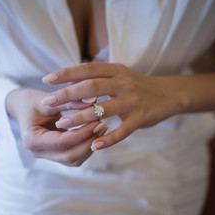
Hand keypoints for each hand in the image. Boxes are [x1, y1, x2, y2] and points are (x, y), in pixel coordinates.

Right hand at [6, 88, 107, 165]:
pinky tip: (95, 133)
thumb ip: (70, 101)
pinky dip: (86, 148)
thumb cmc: (32, 101)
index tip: (98, 120)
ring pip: (74, 160)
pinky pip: (74, 157)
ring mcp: (46, 156)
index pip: (62, 142)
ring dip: (90, 146)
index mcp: (32, 139)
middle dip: (89, 142)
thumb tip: (94, 101)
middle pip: (69, 156)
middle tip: (103, 125)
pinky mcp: (55, 155)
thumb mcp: (48, 98)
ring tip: (102, 128)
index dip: (82, 133)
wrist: (22, 107)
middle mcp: (37, 152)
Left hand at [41, 63, 185, 149]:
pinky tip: (94, 145)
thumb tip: (70, 82)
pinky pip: (122, 131)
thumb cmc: (136, 86)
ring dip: (81, 118)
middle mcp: (124, 83)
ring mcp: (133, 102)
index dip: (67, 73)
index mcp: (117, 70)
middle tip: (48, 102)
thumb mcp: (119, 76)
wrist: (167, 94)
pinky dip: (108, 139)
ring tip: (62, 125)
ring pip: (103, 110)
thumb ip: (98, 78)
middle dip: (67, 95)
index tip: (47, 79)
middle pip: (92, 87)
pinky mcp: (140, 119)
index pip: (88, 69)